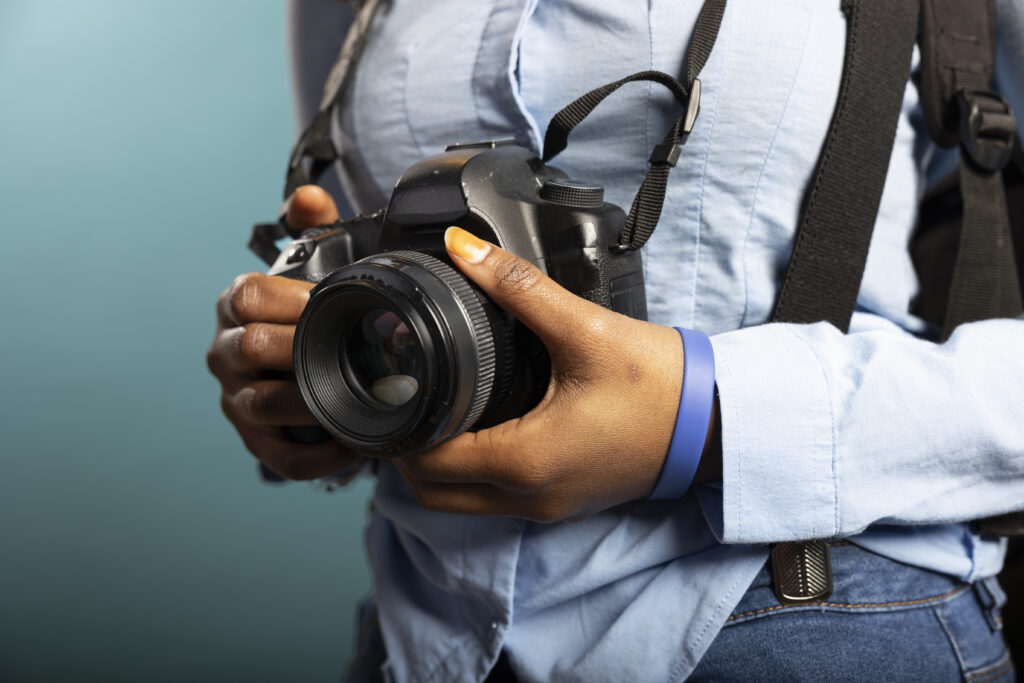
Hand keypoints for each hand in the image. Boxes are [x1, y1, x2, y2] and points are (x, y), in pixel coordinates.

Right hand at [207, 186, 357, 479]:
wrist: (303, 367)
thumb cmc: (308, 314)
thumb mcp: (312, 266)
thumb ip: (313, 228)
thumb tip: (310, 197)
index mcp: (237, 305)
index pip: (247, 294)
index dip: (289, 297)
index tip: (332, 301)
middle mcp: (227, 352)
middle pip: (251, 348)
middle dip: (301, 347)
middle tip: (354, 348)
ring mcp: (236, 399)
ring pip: (260, 404)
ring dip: (310, 403)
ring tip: (357, 399)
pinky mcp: (255, 441)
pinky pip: (279, 457)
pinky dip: (316, 455)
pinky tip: (351, 445)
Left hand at [393, 227, 720, 521]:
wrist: (715, 420)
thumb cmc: (658, 384)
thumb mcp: (584, 328)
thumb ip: (516, 286)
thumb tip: (461, 248)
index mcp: (526, 460)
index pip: (427, 462)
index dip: (396, 431)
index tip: (386, 394)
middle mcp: (529, 496)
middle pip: (433, 494)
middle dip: (407, 453)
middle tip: (402, 402)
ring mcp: (548, 506)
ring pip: (462, 503)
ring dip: (437, 468)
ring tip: (434, 411)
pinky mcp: (564, 502)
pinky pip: (495, 500)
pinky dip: (472, 474)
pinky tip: (478, 427)